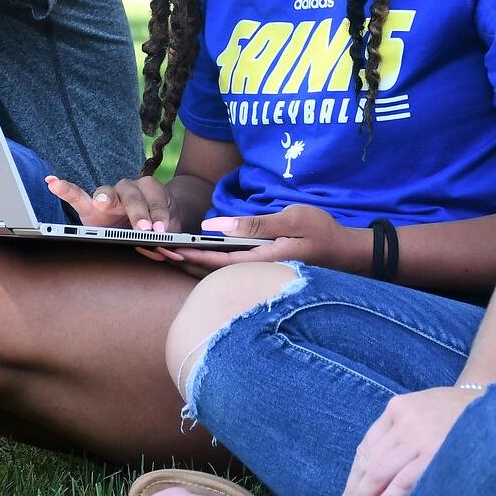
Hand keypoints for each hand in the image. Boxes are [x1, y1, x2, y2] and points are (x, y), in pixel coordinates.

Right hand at [43, 174, 184, 232]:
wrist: (150, 218)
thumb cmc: (159, 222)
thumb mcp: (168, 230)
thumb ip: (167, 240)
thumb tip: (167, 252)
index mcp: (151, 191)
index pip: (155, 199)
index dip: (159, 214)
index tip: (161, 230)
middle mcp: (128, 189)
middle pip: (132, 195)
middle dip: (138, 212)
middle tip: (143, 228)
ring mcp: (109, 196)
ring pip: (106, 192)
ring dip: (105, 199)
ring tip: (101, 204)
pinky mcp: (90, 207)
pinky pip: (76, 195)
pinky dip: (65, 189)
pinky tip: (52, 183)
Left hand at [137, 204, 367, 278]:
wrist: (351, 256)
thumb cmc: (324, 232)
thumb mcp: (291, 218)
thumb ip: (253, 224)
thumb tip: (213, 226)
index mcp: (261, 260)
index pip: (214, 260)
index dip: (185, 254)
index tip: (160, 247)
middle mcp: (256, 274)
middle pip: (207, 271)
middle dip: (176, 260)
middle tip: (144, 249)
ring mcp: (258, 276)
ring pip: (214, 274)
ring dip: (185, 264)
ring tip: (158, 252)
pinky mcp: (261, 274)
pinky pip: (227, 272)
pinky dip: (204, 265)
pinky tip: (189, 258)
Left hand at [330, 385, 478, 495]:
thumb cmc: (465, 417)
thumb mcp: (427, 413)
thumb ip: (403, 435)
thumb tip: (379, 471)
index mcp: (398, 408)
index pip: (366, 448)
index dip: (354, 478)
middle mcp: (403, 418)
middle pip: (367, 461)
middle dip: (353, 494)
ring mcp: (417, 433)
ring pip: (378, 472)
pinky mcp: (432, 451)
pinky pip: (400, 480)